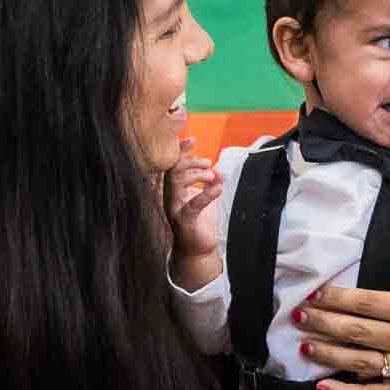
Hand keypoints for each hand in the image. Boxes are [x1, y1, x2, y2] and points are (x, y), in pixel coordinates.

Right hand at [167, 139, 223, 288]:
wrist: (198, 250)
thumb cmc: (200, 222)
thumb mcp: (207, 196)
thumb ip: (211, 181)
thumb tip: (218, 169)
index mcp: (174, 189)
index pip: (173, 165)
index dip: (181, 151)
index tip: (192, 139)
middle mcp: (170, 197)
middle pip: (172, 170)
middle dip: (191, 162)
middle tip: (208, 163)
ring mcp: (175, 209)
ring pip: (176, 183)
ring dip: (196, 174)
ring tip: (212, 176)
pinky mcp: (184, 221)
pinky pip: (192, 205)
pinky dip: (206, 194)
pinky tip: (218, 188)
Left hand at [297, 280, 389, 389]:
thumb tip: (387, 258)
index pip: (368, 302)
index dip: (337, 298)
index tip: (315, 294)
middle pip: (357, 331)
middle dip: (323, 322)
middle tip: (297, 316)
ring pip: (358, 361)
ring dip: (327, 353)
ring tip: (304, 345)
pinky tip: (322, 386)